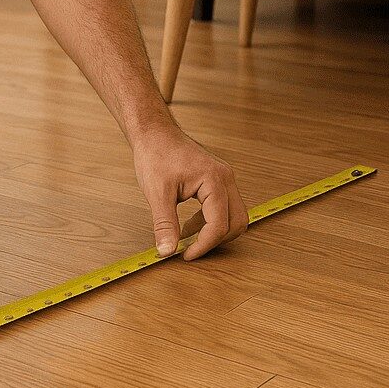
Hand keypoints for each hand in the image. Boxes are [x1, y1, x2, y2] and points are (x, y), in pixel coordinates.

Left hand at [131, 124, 248, 260]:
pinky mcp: (218, 180)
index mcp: (214, 180)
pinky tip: (188, 224)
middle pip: (236, 222)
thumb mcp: (156, 192)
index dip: (203, 245)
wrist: (153, 132)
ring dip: (213, 231)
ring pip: (234, 216)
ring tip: (185, 234)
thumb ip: (165, 223)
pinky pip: (224, 208)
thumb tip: (166, 251)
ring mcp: (224, 178)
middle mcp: (225, 178)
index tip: (185, 255)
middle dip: (214, 240)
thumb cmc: (155, 153)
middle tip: (190, 249)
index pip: (219, 224)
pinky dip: (210, 221)